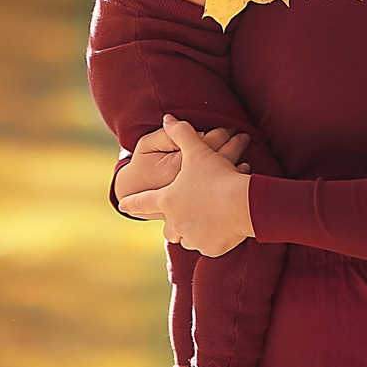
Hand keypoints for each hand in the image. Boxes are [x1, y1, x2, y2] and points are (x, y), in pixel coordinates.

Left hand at [123, 116, 254, 256]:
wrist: (244, 204)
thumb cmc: (217, 177)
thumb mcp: (198, 151)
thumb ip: (181, 133)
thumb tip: (168, 117)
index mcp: (168, 200)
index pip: (143, 201)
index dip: (132, 202)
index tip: (123, 205)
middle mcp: (176, 223)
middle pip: (168, 229)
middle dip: (173, 222)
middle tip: (182, 215)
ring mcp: (192, 238)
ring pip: (188, 238)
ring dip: (193, 230)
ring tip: (205, 219)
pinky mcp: (211, 249)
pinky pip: (208, 245)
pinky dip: (212, 239)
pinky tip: (221, 228)